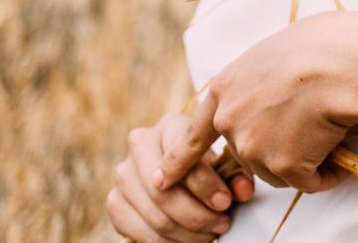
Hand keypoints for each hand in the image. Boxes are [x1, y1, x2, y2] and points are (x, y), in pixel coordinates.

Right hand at [106, 113, 254, 241]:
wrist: (180, 169)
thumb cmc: (209, 163)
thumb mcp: (226, 162)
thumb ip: (236, 175)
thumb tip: (243, 191)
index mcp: (170, 126)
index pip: (183, 156)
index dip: (206, 185)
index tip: (225, 203)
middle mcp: (140, 145)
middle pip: (165, 192)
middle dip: (198, 215)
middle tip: (222, 223)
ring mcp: (123, 173)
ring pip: (156, 215)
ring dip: (187, 233)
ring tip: (211, 234)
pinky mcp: (114, 201)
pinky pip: (139, 231)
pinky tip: (188, 241)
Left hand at [154, 11, 357, 193]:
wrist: (342, 63)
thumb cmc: (321, 46)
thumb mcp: (274, 55)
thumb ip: (258, 83)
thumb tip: (273, 100)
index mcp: (224, 88)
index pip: (193, 134)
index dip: (179, 161)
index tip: (161, 181)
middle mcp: (230, 121)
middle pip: (249, 154)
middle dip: (278, 151)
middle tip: (309, 129)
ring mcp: (254, 146)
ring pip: (278, 171)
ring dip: (304, 162)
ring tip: (330, 134)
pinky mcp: (283, 165)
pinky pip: (308, 182)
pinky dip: (326, 176)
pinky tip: (340, 160)